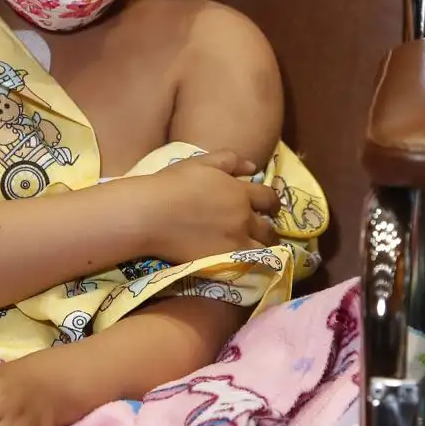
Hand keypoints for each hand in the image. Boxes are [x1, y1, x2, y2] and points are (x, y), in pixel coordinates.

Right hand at [141, 151, 282, 263]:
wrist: (152, 214)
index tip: (271, 207)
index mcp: (239, 192)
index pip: (268, 198)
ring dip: (262, 248)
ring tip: (256, 249)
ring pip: (261, 249)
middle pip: (268, 228)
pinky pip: (246, 264)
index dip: (273, 203)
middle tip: (265, 232)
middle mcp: (243, 218)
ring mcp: (234, 242)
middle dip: (270, 230)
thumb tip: (253, 167)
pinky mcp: (222, 261)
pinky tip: (243, 261)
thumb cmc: (172, 184)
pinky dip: (249, 263)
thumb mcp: (201, 162)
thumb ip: (230, 160)